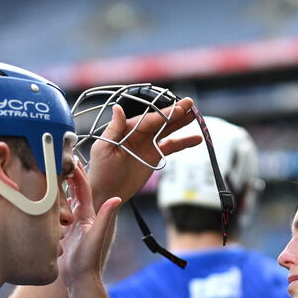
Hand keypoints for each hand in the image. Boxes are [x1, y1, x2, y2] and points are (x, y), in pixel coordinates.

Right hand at [59, 166, 120, 288]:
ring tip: (47, 171)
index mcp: (87, 214)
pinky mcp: (61, 232)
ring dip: (57, 186)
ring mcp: (70, 224)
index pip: (82, 188)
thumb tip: (117, 198)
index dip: (77, 172)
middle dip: (66, 174)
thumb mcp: (96, 236)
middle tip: (57, 157)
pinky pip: (54, 213)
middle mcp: (80, 216)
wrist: (80, 279)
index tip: (70, 157)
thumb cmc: (89, 260)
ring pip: (63, 200)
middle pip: (72, 190)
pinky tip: (41, 197)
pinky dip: (50, 203)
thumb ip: (105, 217)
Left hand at [86, 97, 201, 206]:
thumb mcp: (104, 148)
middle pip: (160, 121)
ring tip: (195, 116)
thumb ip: (114, 128)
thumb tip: (118, 108)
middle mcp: (139, 134)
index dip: (164, 114)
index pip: (148, 120)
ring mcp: (148, 145)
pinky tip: (196, 139)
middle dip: (175, 113)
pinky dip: (184, 143)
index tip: (178, 108)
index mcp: (126, 129)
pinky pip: (171, 147)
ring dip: (181, 124)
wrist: (106, 193)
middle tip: (190, 104)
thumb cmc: (100, 171)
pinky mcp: (155, 157)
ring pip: (168, 131)